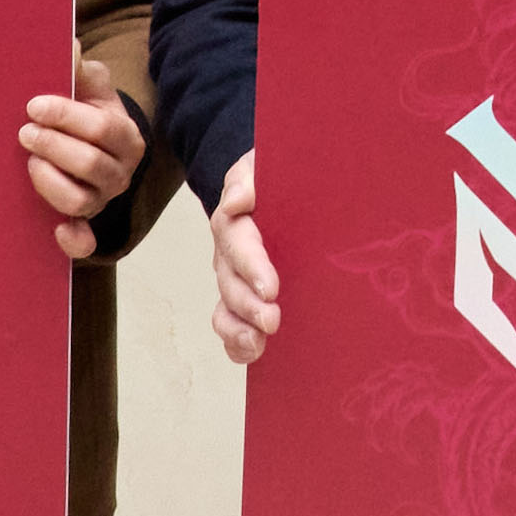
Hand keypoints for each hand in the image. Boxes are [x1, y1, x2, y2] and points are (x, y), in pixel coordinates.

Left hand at [25, 64, 148, 261]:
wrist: (90, 147)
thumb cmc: (86, 112)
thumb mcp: (90, 87)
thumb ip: (81, 70)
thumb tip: (69, 47)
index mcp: (126, 137)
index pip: (101, 128)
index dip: (66, 116)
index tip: (34, 105)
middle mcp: (121, 173)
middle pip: (91, 164)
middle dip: (53, 146)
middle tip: (23, 133)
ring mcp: (103, 200)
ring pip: (80, 200)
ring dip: (50, 181)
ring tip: (29, 162)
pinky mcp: (85, 222)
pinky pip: (84, 240)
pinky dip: (73, 240)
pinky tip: (56, 230)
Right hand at [209, 152, 280, 364]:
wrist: (290, 188)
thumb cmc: (281, 174)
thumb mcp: (267, 163)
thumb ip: (250, 177)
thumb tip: (235, 202)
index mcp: (237, 219)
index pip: (237, 241)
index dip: (251, 266)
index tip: (272, 287)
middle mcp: (231, 253)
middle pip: (230, 282)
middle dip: (248, 305)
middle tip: (272, 319)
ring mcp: (237, 279)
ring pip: (226, 308)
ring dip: (238, 329)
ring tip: (257, 343)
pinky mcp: (247, 299)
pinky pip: (232, 326)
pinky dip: (237, 344)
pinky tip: (254, 352)